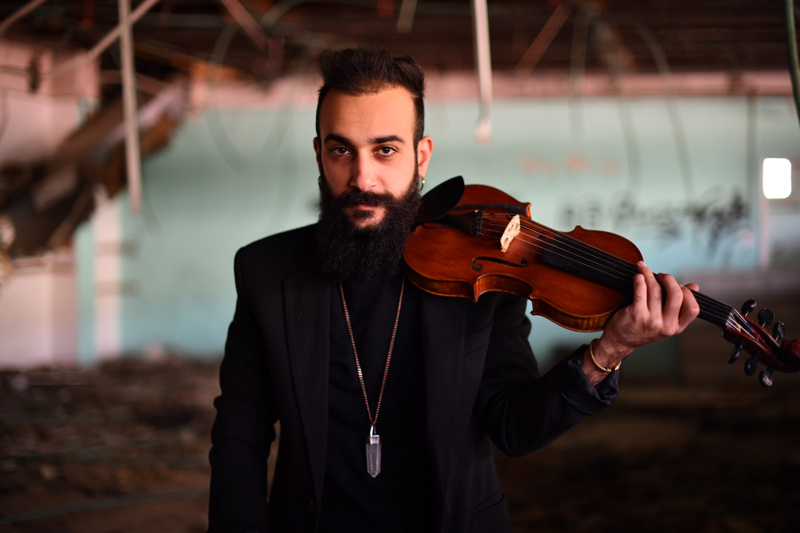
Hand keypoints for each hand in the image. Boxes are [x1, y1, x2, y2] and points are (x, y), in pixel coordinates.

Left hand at [581, 261, 699, 383]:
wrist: (621, 340)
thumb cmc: (643, 327)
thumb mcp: (665, 321)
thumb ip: (679, 305)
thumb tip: (694, 286)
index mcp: (677, 328)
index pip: (693, 309)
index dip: (688, 293)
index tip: (678, 285)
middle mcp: (666, 326)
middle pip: (676, 295)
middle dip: (669, 279)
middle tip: (662, 275)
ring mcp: (651, 320)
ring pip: (656, 290)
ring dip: (650, 275)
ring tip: (645, 271)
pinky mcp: (636, 314)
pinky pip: (640, 290)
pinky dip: (640, 279)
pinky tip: (638, 276)